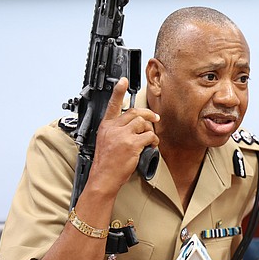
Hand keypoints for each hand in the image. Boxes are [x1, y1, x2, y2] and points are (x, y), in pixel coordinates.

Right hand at [88, 78, 159, 192]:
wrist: (103, 178)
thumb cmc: (105, 163)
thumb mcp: (105, 141)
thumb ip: (115, 131)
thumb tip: (133, 126)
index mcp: (106, 126)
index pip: (112, 104)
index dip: (118, 91)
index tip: (123, 81)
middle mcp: (113, 128)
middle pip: (134, 112)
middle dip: (147, 114)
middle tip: (155, 117)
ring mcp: (122, 135)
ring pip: (142, 123)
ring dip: (150, 129)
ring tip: (151, 138)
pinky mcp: (132, 144)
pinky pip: (149, 136)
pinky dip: (153, 140)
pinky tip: (152, 145)